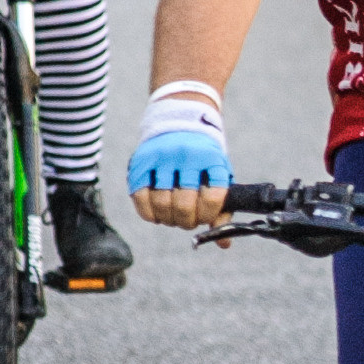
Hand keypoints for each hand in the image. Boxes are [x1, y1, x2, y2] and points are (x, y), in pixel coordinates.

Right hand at [127, 86, 232, 231]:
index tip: (204, 217)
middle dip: (186, 222)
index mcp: (211, 158)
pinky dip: (149, 213)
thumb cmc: (203, 157)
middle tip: (187, 221)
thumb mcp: (218, 173)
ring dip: (168, 220)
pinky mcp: (141, 161)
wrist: (179, 120)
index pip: (212, 199)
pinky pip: (140, 198)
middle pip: (184, 206)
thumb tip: (223, 243)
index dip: (207, 216)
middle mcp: (186, 155)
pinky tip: (157, 214)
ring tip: (172, 217)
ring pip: (161, 205)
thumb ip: (221, 208)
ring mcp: (161, 157)